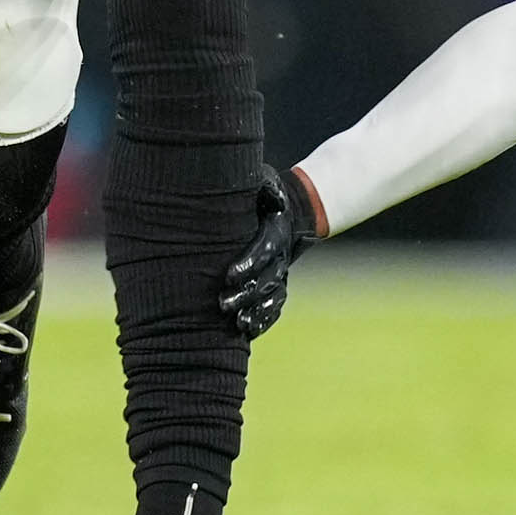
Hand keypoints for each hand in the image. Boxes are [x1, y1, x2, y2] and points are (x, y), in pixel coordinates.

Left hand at [211, 170, 319, 340]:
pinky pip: (274, 308)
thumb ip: (266, 187)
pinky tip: (247, 331)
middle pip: (266, 280)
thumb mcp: (265, 183)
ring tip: (238, 324)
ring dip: (256, 312)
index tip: (229, 276)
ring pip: (272, 298)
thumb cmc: (266, 196)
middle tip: (223, 304)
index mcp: (276, 233)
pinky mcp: (276, 286)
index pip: (264, 251)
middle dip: (246, 294)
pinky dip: (264, 321)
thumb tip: (273, 196)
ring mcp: (280, 274)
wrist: (292, 213)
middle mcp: (281, 257)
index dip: (248, 264)